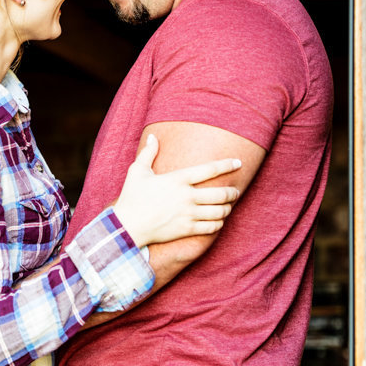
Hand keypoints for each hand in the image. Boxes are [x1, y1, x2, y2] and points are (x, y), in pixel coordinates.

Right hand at [114, 134, 240, 247]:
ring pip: (220, 211)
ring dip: (228, 208)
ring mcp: (188, 214)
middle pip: (221, 193)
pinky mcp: (187, 229)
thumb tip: (154, 136)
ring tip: (228, 206)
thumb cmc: (132, 197)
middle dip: (233, 192)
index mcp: (178, 179)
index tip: (238, 162)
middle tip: (235, 191)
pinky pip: (212, 227)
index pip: (210, 169)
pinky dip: (219, 223)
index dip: (227, 164)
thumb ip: (148, 153)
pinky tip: (218, 220)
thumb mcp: (137, 171)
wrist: (127, 226)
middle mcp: (187, 196)